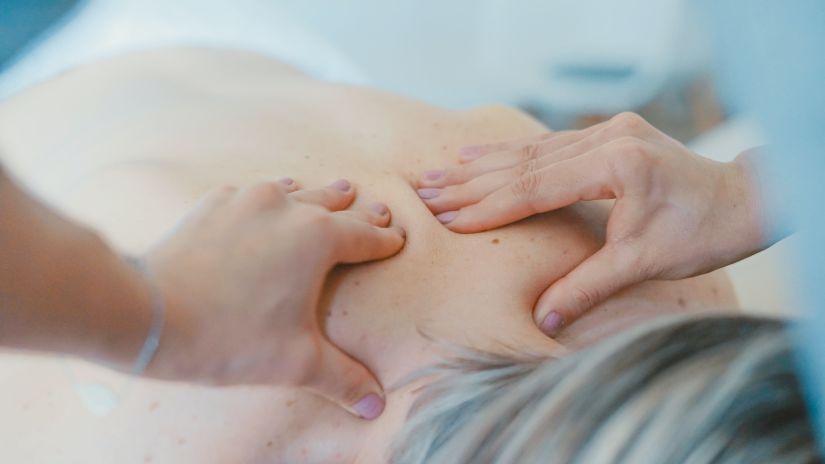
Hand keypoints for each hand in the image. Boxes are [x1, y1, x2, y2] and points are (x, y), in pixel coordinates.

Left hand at [143, 178, 404, 418]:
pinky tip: (268, 200)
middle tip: (376, 208)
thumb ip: (342, 379)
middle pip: (334, 204)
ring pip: (295, 190)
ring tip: (335, 191)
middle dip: (358, 211)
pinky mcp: (213, 204)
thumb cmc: (229, 337)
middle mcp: (287, 207)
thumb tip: (375, 404)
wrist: (150, 313)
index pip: (365, 236)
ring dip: (317, 195)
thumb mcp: (295, 362)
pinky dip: (270, 197)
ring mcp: (247, 200)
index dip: (385, 239)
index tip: (398, 237)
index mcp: (318, 238)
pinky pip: (252, 193)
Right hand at [416, 112, 766, 335]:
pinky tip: (481, 155)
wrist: (743, 200)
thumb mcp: (642, 263)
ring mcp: (608, 131)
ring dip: (484, 164)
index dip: (489, 206)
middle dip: (472, 181)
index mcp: (616, 164)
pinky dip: (512, 154)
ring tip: (440, 171)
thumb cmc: (702, 233)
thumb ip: (588, 287)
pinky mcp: (610, 134)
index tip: (448, 218)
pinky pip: (549, 143)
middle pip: (525, 163)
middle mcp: (608, 137)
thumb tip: (544, 320)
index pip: (536, 187)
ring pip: (533, 149)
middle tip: (425, 190)